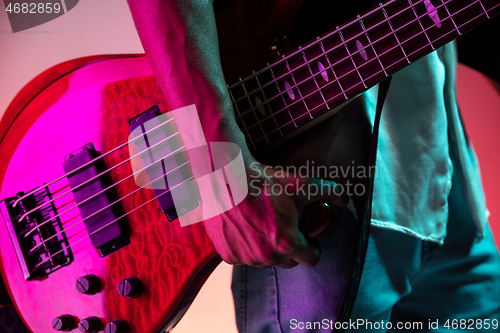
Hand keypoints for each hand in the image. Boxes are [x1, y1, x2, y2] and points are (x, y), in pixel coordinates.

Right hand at [203, 159, 348, 268]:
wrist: (225, 176)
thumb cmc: (263, 181)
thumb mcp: (303, 183)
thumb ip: (331, 191)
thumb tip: (345, 199)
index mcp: (287, 244)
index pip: (312, 259)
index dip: (313, 246)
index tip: (308, 235)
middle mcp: (266, 257)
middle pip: (289, 262)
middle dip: (290, 248)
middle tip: (285, 226)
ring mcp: (245, 258)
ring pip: (266, 261)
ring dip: (268, 249)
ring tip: (266, 225)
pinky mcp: (228, 255)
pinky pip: (245, 257)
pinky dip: (247, 246)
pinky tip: (247, 228)